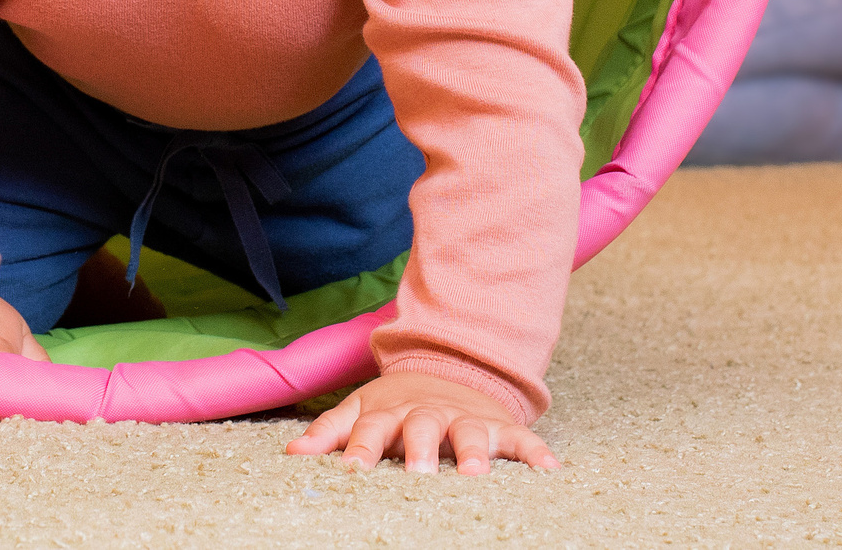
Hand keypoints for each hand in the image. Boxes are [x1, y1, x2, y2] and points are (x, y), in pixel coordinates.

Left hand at [285, 371, 556, 473]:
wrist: (449, 368)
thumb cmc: (397, 405)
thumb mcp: (361, 409)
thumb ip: (330, 432)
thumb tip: (292, 456)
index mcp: (390, 412)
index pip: (371, 430)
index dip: (361, 449)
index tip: (352, 470)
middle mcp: (428, 414)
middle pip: (422, 429)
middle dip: (420, 450)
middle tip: (418, 473)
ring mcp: (466, 418)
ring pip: (471, 433)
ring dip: (474, 451)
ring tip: (475, 473)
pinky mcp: (500, 425)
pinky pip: (522, 439)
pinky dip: (536, 451)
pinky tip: (549, 469)